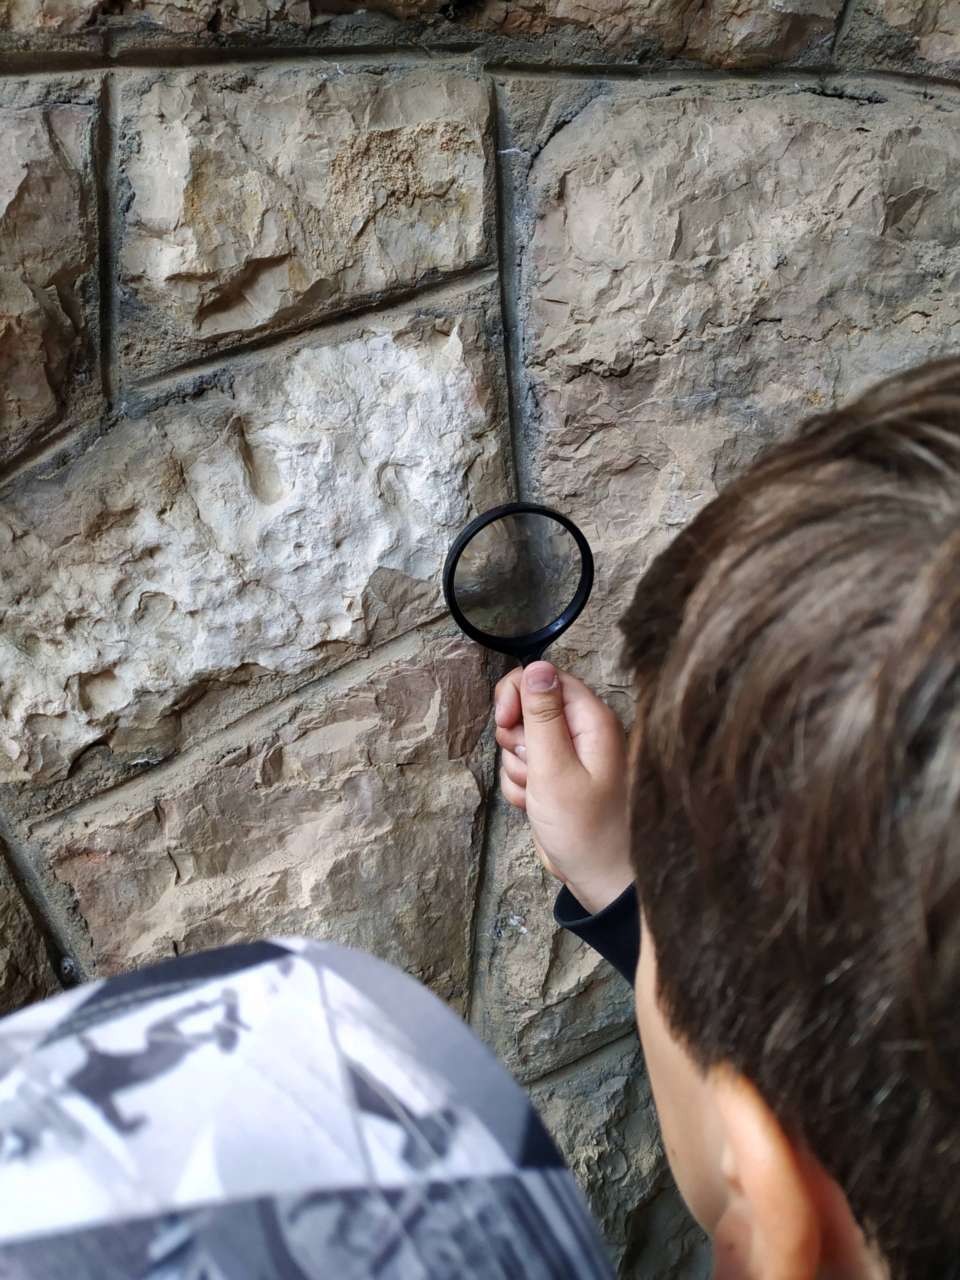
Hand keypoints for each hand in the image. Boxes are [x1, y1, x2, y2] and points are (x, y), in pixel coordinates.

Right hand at [494, 660, 632, 913]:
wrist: (601, 881)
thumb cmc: (587, 831)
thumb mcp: (554, 769)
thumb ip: (542, 715)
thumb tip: (536, 665)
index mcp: (592, 721)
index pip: (546, 677)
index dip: (518, 695)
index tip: (505, 722)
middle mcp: (583, 733)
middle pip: (528, 710)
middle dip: (517, 740)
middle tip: (531, 767)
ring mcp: (569, 758)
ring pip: (521, 743)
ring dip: (518, 769)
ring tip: (539, 796)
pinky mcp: (557, 780)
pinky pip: (524, 770)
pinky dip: (522, 788)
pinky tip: (536, 808)